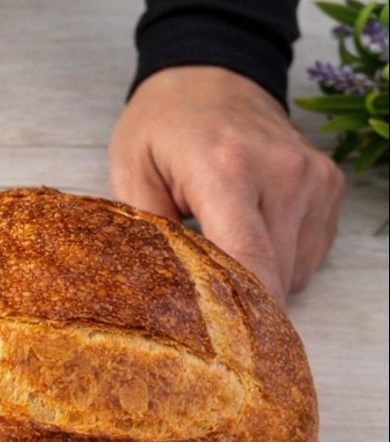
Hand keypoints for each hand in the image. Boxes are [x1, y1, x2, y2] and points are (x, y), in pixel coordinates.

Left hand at [108, 66, 343, 301]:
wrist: (208, 73)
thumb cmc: (161, 125)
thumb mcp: (130, 172)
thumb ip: (148, 234)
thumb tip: (159, 294)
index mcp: (227, 169)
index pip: (251, 259)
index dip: (243, 314)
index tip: (227, 352)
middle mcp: (282, 174)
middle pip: (272, 274)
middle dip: (236, 296)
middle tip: (196, 293)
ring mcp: (312, 179)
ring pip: (293, 270)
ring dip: (258, 274)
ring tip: (219, 241)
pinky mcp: (328, 185)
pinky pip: (309, 253)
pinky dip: (278, 257)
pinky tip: (246, 230)